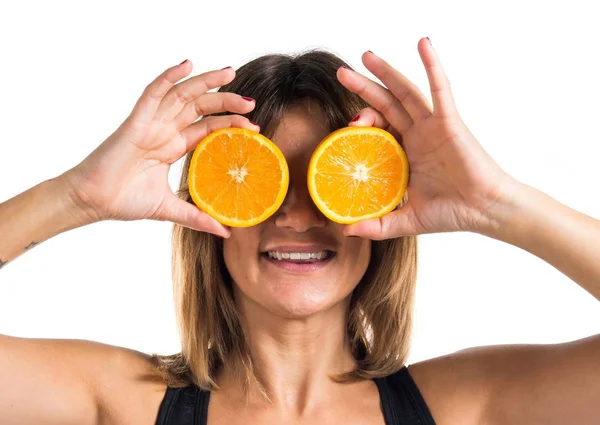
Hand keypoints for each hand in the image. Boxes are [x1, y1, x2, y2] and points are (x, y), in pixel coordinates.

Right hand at [60, 60, 258, 237]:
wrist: (93, 201)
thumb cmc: (124, 201)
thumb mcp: (169, 209)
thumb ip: (197, 217)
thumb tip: (226, 232)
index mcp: (173, 145)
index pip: (208, 127)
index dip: (230, 124)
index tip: (254, 127)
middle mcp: (164, 130)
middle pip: (200, 107)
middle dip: (226, 100)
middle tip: (250, 101)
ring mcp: (151, 123)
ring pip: (182, 94)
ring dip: (206, 82)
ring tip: (229, 74)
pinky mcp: (135, 122)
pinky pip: (153, 93)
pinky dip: (168, 77)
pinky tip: (186, 65)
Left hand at [337, 38, 518, 239]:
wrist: (484, 211)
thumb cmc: (451, 213)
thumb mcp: (405, 220)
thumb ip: (376, 225)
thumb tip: (344, 230)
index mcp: (405, 153)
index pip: (378, 130)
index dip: (361, 124)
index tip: (344, 126)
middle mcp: (417, 135)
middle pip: (386, 104)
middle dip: (364, 87)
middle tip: (342, 73)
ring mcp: (433, 126)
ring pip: (405, 92)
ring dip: (386, 72)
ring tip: (366, 56)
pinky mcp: (450, 121)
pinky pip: (440, 89)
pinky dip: (432, 65)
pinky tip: (423, 44)